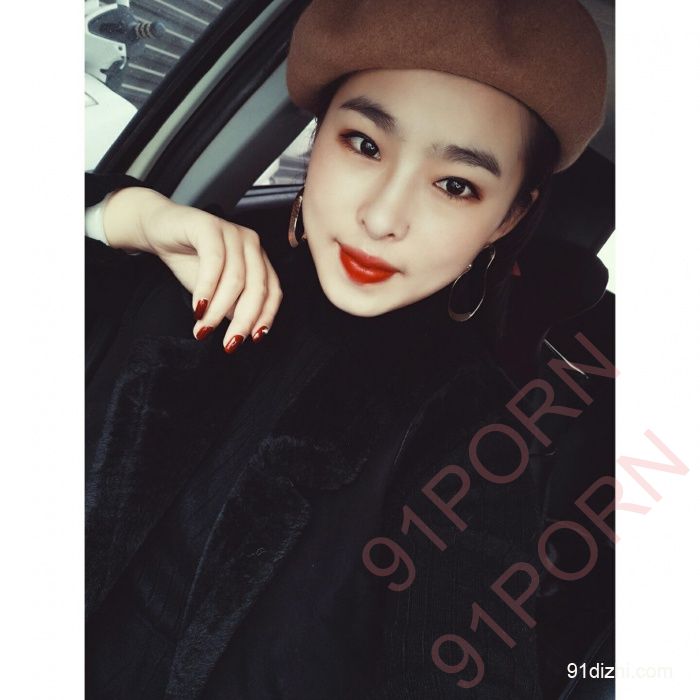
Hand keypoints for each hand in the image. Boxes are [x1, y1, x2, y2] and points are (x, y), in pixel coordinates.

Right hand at [103, 187, 282, 351]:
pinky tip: (198, 307)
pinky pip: (214, 262)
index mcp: (258, 259)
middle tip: (229, 344)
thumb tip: (240, 330)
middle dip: (244, 320)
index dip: (265, 317)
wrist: (158, 230)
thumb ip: (230, 306)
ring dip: (218, 310)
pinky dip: (207, 289)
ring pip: (235, 279)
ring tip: (204, 328)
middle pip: (256, 288)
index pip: (272, 292)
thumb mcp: (215, 290)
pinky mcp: (210, 226)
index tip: (254, 339)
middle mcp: (250, 244)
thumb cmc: (190, 260)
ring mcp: (232, 232)